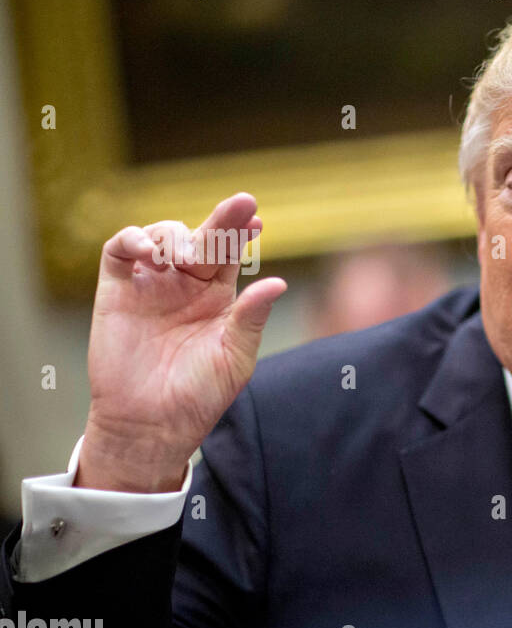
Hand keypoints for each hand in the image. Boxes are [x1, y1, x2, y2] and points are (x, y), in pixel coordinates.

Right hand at [76, 192, 286, 491]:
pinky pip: (119, 250)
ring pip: (163, 235)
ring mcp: (151, 284)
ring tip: (186, 254)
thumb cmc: (199, 395)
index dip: (241, 232)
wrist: (150, 423)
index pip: (231, 254)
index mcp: (218, 297)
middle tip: (241, 205)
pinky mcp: (117, 290)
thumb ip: (251, 317)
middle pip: (202, 238)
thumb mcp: (235, 357)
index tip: (256, 218)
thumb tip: (278, 282)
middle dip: (222, 219)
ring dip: (176, 233)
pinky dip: (132, 239)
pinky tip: (149, 251)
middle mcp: (185, 285)